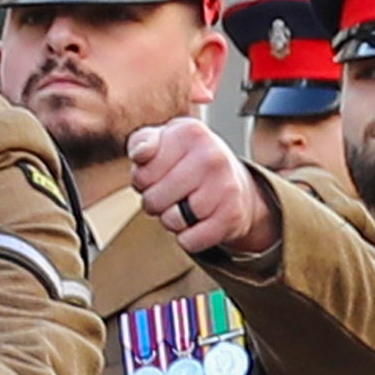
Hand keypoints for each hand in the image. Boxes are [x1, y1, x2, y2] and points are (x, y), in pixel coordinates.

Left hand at [125, 120, 270, 254]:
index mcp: (189, 133)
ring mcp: (225, 186)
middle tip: (172, 193)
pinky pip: (189, 241)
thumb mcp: (162, 141)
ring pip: (171, 221)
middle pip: (153, 200)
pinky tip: (199, 221)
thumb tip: (141, 154)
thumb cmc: (187, 161)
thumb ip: (142, 143)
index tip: (157, 174)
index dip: (142, 182)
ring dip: (172, 220)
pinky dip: (188, 238)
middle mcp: (211, 155)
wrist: (234, 181)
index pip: (141, 175)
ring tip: (186, 204)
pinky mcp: (232, 216)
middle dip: (155, 203)